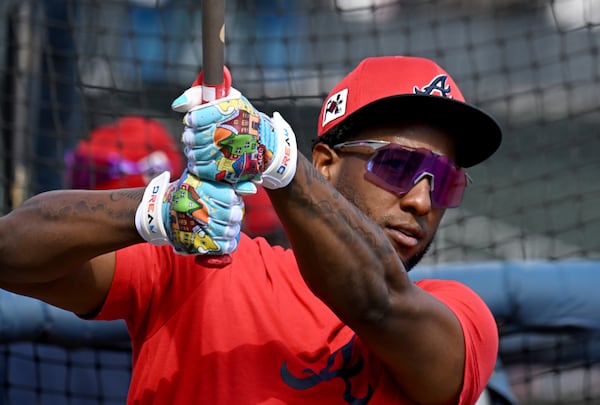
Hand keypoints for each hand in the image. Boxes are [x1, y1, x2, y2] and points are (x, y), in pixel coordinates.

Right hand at [135, 171, 242, 255]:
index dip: (233, 200)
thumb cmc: (188, 194)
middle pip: (234, 215)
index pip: (232, 197)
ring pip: (231, 231)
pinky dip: (229, 243)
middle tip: (228, 214)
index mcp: (202, 190)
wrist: (161, 212)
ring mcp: (201, 227)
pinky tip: (225, 238)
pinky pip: (226, 246)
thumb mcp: (203, 180)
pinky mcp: (200, 243)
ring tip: (225, 226)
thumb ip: (228, 183)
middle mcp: (201, 208)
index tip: (229, 200)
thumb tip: (252, 189)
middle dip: (234, 215)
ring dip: (231, 229)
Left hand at [171, 86, 297, 189]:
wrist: (265, 142)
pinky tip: (200, 160)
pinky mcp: (231, 170)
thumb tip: (177, 105)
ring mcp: (231, 152)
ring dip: (192, 151)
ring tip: (197, 148)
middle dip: (190, 136)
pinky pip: (203, 170)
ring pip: (196, 154)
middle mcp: (231, 132)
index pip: (195, 117)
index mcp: (229, 110)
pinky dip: (197, 166)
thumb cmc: (240, 117)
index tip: (194, 120)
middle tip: (194, 136)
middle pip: (194, 137)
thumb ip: (197, 95)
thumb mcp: (226, 98)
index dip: (191, 119)